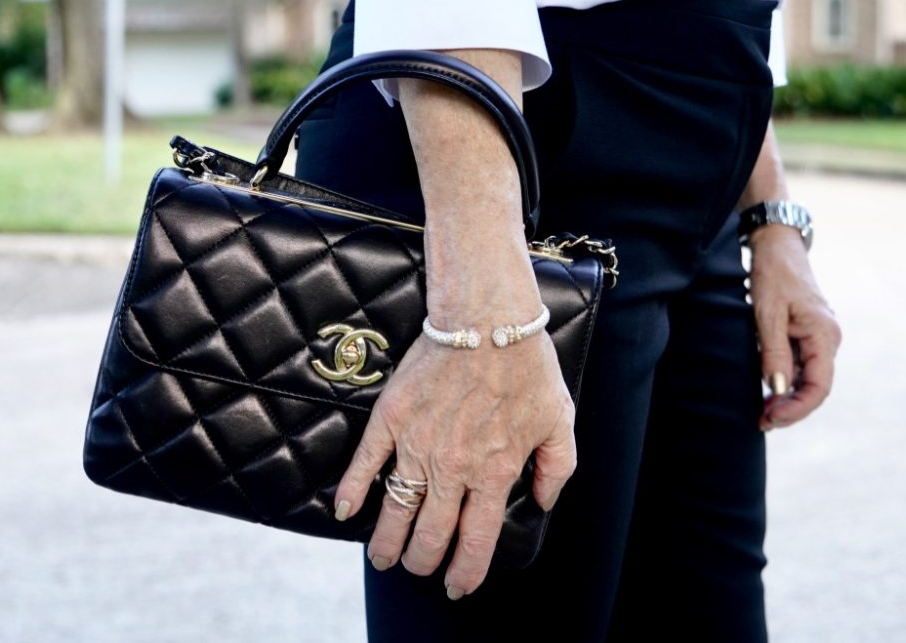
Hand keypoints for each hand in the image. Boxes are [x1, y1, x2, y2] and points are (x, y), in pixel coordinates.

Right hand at [332, 279, 576, 598]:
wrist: (487, 319)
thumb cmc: (527, 366)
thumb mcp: (559, 421)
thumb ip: (555, 468)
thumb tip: (541, 502)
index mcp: (494, 472)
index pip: (476, 540)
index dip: (465, 571)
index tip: (456, 586)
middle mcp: (453, 467)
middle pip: (431, 534)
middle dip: (422, 561)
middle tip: (416, 568)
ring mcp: (418, 445)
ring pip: (397, 510)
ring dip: (387, 542)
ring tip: (382, 558)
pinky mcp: (391, 420)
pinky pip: (366, 464)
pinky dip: (353, 492)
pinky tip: (346, 511)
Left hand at [749, 225, 841, 430]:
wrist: (776, 248)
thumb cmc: (772, 276)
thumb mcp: (766, 314)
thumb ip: (773, 352)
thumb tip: (777, 389)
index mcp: (824, 335)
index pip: (819, 386)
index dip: (797, 408)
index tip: (771, 418)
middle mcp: (827, 339)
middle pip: (815, 387)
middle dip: (790, 409)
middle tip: (761, 422)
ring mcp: (818, 338)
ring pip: (807, 379)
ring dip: (786, 399)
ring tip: (761, 413)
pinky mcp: (806, 335)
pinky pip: (800, 366)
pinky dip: (784, 382)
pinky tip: (766, 393)